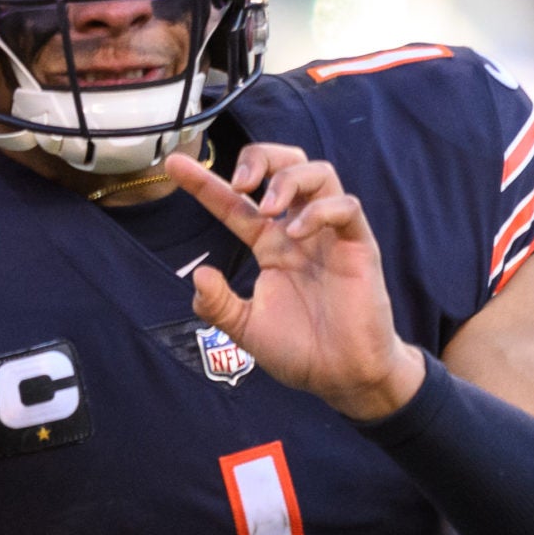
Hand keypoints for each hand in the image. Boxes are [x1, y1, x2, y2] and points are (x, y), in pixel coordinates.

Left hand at [168, 144, 424, 421]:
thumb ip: (218, 305)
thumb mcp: (246, 330)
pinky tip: (297, 234)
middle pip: (286, 163)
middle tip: (240, 184)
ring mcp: (330, 236)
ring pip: (319, 173)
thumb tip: (198, 275)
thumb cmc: (300, 350)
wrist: (342, 376)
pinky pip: (347, 207)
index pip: (234, 204)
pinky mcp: (359, 247)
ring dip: (288, 178)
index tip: (174, 165)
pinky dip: (320, 211)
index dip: (204, 182)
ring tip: (266, 208)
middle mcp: (299, 232)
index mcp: (271, 246)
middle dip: (260, 158)